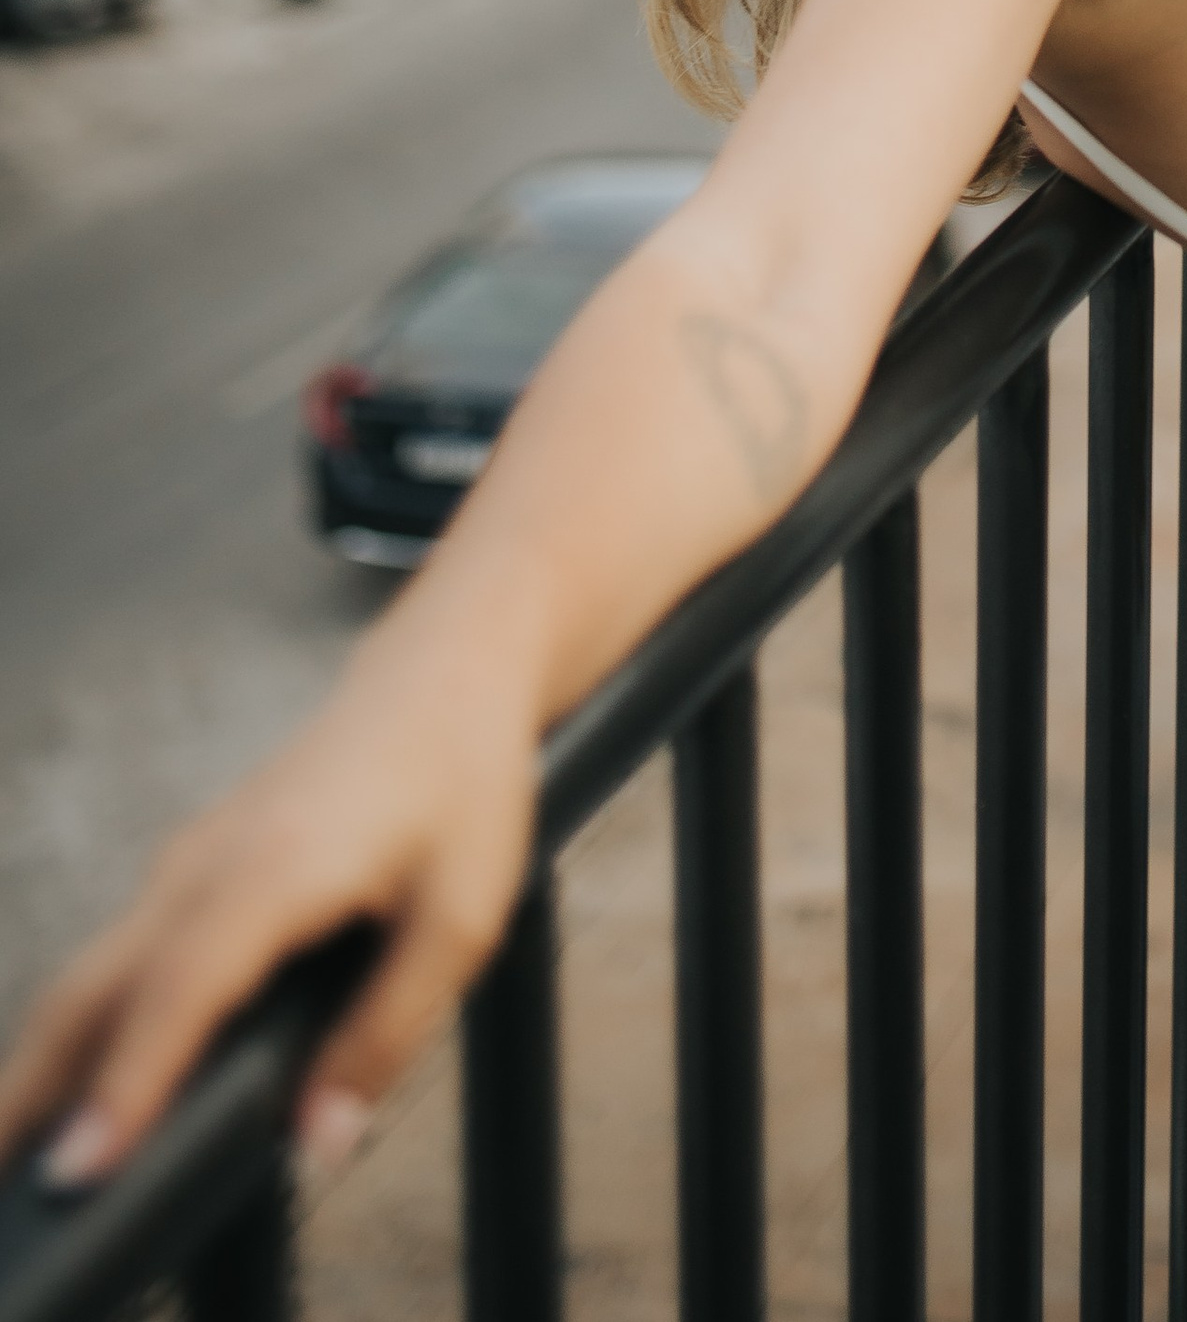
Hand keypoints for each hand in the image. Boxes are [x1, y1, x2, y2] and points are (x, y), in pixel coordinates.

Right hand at [0, 674, 536, 1190]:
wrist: (445, 670)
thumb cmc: (462, 783)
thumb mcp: (463, 915)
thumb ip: (387, 1030)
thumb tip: (318, 1139)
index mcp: (274, 869)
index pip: (177, 992)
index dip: (124, 1087)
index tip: (75, 1174)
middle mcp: (206, 863)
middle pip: (91, 988)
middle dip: (30, 1089)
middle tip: (8, 1193)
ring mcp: (188, 861)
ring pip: (91, 973)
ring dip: (43, 1062)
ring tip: (15, 1160)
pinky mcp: (191, 867)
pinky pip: (118, 955)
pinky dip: (80, 1024)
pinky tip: (79, 1085)